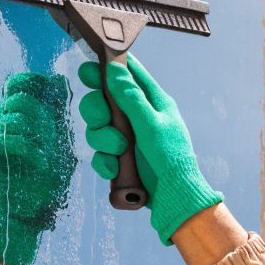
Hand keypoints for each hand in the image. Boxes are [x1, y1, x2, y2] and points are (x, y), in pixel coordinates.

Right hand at [0, 72, 75, 264]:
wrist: (25, 215)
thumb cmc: (44, 184)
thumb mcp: (59, 149)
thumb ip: (56, 121)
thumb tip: (59, 82)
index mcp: (20, 119)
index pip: (19, 84)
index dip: (34, 81)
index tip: (53, 89)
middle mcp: (2, 122)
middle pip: (20, 97)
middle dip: (43, 115)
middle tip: (53, 138)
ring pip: (13, 115)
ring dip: (37, 133)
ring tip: (46, 155)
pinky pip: (2, 137)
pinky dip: (26, 147)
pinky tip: (39, 161)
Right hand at [77, 55, 222, 245]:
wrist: (174, 196)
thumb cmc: (171, 157)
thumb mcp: (152, 124)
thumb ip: (132, 98)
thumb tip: (114, 69)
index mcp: (152, 102)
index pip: (129, 76)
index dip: (108, 69)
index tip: (90, 69)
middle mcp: (137, 118)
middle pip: (102, 102)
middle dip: (97, 110)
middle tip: (104, 119)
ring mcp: (127, 139)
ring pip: (97, 129)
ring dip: (103, 139)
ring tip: (120, 150)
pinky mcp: (120, 160)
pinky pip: (100, 155)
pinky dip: (104, 162)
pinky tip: (115, 168)